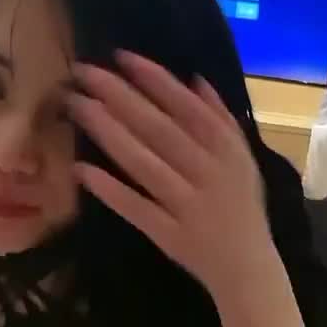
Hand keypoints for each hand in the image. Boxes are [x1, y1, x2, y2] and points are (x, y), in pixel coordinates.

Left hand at [69, 52, 273, 296]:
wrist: (248, 269)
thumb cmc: (242, 208)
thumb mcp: (243, 159)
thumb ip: (221, 119)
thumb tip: (195, 78)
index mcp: (225, 150)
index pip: (185, 107)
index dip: (153, 80)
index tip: (120, 57)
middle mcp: (207, 172)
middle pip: (157, 128)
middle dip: (119, 97)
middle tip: (83, 72)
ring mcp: (186, 204)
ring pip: (143, 162)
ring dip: (108, 132)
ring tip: (77, 106)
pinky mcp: (168, 235)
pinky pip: (136, 208)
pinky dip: (110, 189)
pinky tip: (81, 169)